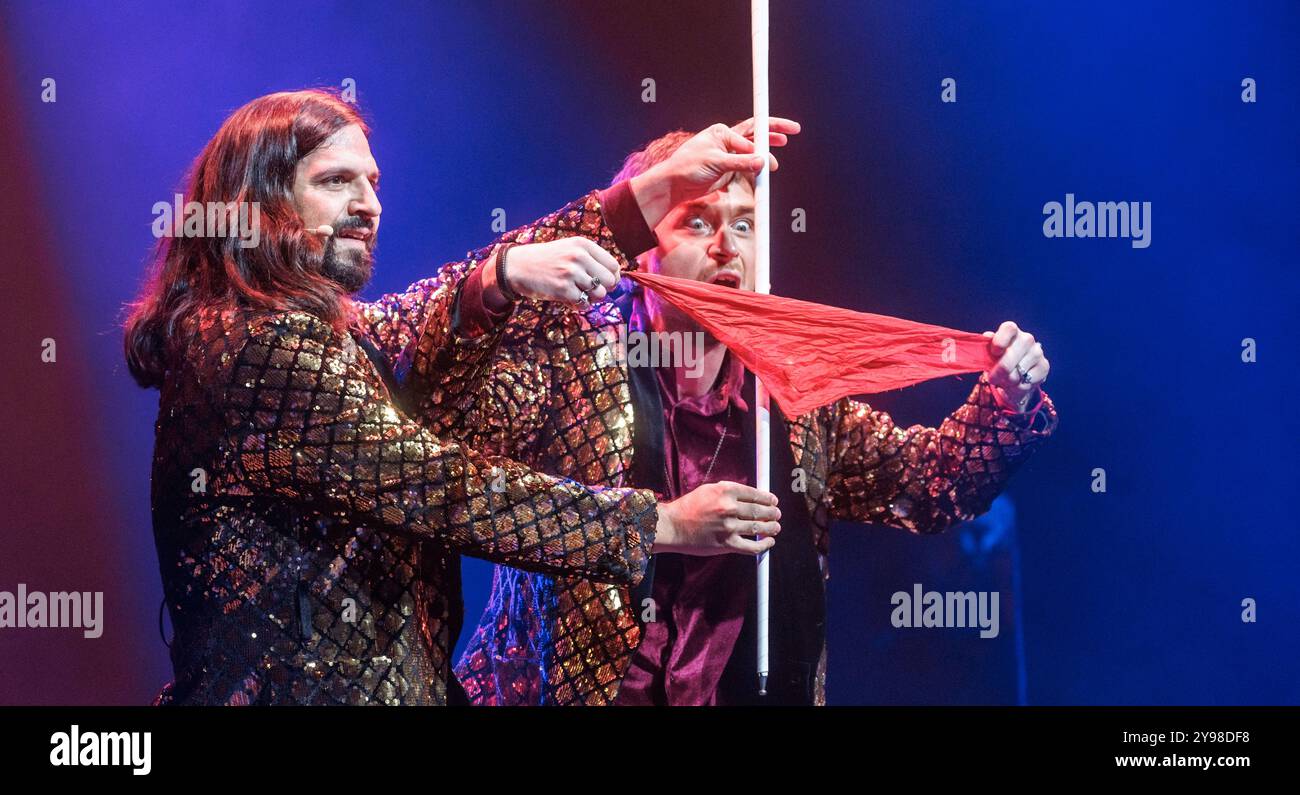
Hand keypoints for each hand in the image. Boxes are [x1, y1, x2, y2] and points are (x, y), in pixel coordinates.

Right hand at [483, 237, 620, 309]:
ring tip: (577, 293)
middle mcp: (579, 256)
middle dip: (603, 290)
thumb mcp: (570, 249)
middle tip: (590, 291)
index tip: (604, 283)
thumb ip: (592, 259)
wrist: (517, 266)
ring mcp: (571, 272)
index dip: (613, 278)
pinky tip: (567, 299)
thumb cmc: (547, 260)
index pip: (614, 265)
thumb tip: (616, 278)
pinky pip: (583, 304)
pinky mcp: (563, 289)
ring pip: (599, 294)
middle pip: (610, 281)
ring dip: (590, 299)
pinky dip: (577, 305)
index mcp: (583, 245)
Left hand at [629, 117, 801, 228]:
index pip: (751, 129)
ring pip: (753, 153)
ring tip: (774, 166)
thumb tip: (762, 161)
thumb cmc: (687, 167)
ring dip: (765, 158)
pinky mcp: (728, 170)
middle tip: (792, 132)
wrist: (675, 186)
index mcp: (722, 132)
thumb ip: (741, 162)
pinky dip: (756, 170)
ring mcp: (729, 156)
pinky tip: (763, 173)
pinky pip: (747, 168)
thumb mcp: (716, 162)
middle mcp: (727, 141)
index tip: (788, 129)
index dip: (771, 129)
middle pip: (755, 135)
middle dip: (773, 135)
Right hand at [653, 481, 780, 555]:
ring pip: (759, 527)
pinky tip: (769, 542)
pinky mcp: (726, 544)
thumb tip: (749, 495)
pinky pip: (752, 546)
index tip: (773, 501)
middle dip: (773, 512)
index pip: (755, 494)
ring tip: (776, 527)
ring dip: (772, 528)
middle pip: (760, 510)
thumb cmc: (688, 507)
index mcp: (725, 491)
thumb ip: (728, 491)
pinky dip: (764, 545)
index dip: (768, 498)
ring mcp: (729, 527)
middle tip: (777, 514)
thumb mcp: (707, 490)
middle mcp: (729, 507)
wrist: (672, 526)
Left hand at [982, 321, 1049, 411]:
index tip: (994, 352)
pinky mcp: (1044, 366)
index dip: (1000, 340)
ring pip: (1017, 373)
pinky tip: (1016, 383)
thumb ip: (986, 346)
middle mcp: (1027, 339)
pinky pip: (1026, 382)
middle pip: (1010, 356)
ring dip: (1007, 381)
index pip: (1009, 328)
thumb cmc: (1000, 360)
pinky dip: (1017, 388)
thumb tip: (987, 337)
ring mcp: (1037, 352)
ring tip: (1005, 380)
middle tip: (992, 378)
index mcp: (1012, 331)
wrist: (1018, 373)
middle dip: (998, 372)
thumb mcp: (990, 353)